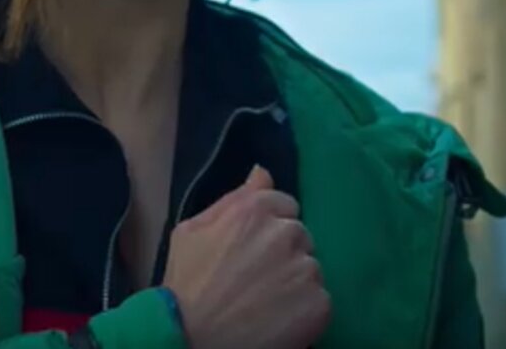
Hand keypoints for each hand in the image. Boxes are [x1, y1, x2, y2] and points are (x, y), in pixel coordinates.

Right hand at [162, 165, 330, 348]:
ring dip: (294, 278)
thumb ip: (233, 198)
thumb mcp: (193, 229)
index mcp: (255, 210)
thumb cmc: (186, 282)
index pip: (284, 204)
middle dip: (283, 250)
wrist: (191, 336)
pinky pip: (320, 297)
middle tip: (257, 275)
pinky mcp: (319, 303)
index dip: (268, 225)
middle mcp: (286, 233)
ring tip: (266, 299)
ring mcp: (306, 269)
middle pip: (299, 234)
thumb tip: (262, 172)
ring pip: (310, 266)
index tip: (252, 247)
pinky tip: (278, 316)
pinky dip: (304, 307)